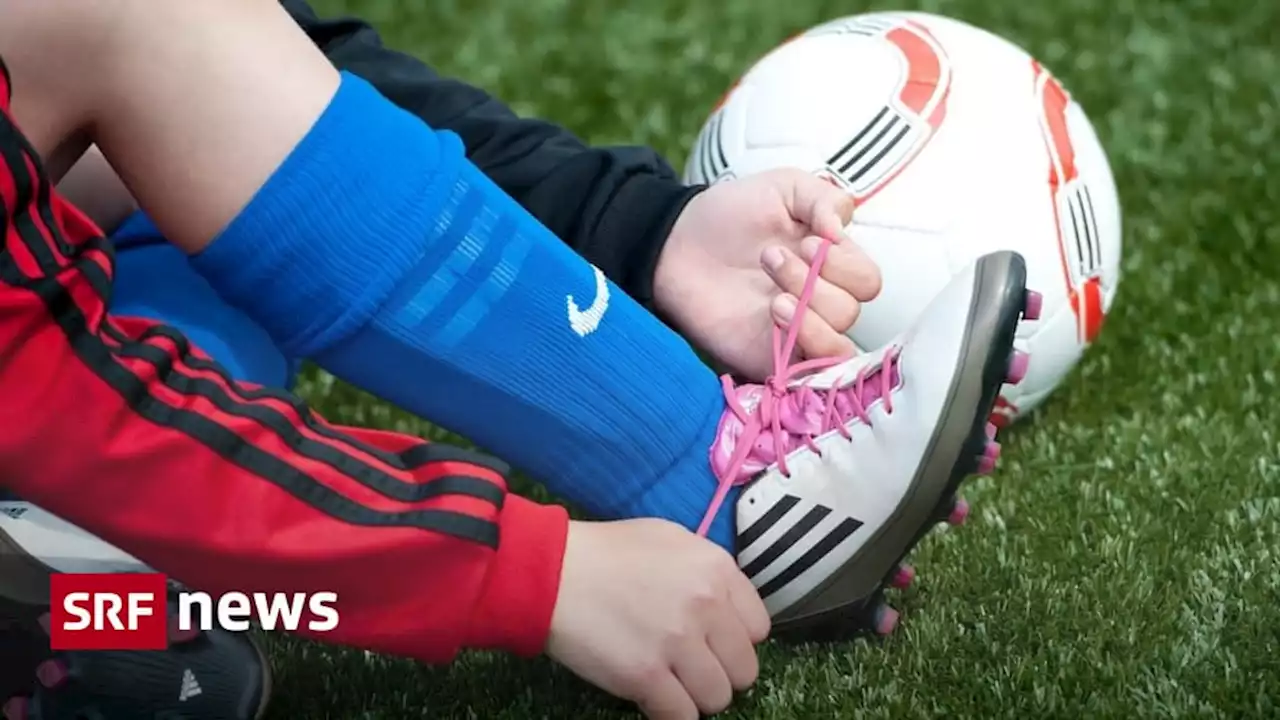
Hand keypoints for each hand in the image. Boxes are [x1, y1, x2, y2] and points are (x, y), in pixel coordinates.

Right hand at [546, 519, 769, 718]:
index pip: (759, 628)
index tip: (711, 642)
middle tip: (688, 667)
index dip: (735, 640)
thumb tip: (727, 609)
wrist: (551, 571)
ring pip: (718, 699)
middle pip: (744, 670)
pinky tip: (652, 698)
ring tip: (668, 681)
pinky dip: (670, 714)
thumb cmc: (607, 552)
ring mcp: (677, 642)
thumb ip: (707, 573)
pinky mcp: (646, 676)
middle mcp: (706, 604)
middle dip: (718, 673)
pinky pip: (681, 717)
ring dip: (694, 697)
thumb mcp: (670, 540)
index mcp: (716, 568)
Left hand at [654, 168, 881, 379]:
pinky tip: (774, 317)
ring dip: (808, 312)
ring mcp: (798, 332)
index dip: (844, 262)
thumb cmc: (731, 215)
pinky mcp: (774, 358)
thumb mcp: (785, 188)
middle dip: (815, 281)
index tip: (806, 240)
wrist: (677, 243)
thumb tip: (841, 229)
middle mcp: (820, 300)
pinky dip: (804, 344)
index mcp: (831, 263)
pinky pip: (812, 372)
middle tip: (771, 258)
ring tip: (771, 294)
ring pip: (838, 344)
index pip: (867, 279)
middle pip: (853, 309)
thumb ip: (824, 199)